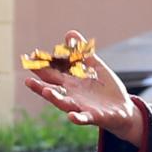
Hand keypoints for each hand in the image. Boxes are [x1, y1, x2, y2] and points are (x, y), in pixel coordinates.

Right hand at [20, 31, 143, 147]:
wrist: (124, 110)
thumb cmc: (105, 89)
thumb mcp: (95, 67)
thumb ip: (82, 52)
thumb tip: (70, 33)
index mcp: (70, 82)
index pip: (52, 72)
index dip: (41, 65)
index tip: (29, 56)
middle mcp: (71, 95)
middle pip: (52, 89)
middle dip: (39, 84)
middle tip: (27, 78)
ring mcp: (81, 106)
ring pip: (64, 103)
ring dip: (54, 98)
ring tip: (45, 91)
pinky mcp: (95, 116)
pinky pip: (85, 118)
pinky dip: (78, 118)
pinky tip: (72, 116)